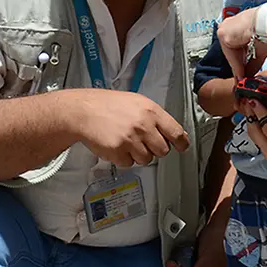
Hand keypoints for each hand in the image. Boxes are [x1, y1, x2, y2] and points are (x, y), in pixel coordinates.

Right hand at [68, 89, 188, 167]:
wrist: (83, 110)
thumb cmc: (108, 105)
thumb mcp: (138, 103)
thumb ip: (157, 118)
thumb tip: (176, 133)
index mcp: (151, 111)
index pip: (176, 132)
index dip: (182, 143)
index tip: (183, 147)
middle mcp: (144, 125)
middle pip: (163, 150)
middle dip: (155, 149)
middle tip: (143, 142)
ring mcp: (131, 139)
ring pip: (146, 159)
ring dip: (137, 154)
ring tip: (126, 141)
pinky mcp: (118, 151)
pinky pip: (128, 163)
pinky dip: (123, 158)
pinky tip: (115, 145)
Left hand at [217, 8, 257, 78]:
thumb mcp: (258, 48)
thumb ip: (252, 62)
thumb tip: (250, 74)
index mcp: (238, 25)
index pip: (235, 46)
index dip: (241, 60)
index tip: (244, 71)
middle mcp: (229, 25)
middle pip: (231, 51)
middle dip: (239, 64)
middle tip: (243, 77)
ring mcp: (224, 29)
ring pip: (230, 54)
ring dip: (237, 66)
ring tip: (243, 77)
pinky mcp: (224, 35)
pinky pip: (230, 54)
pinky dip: (236, 65)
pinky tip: (242, 73)